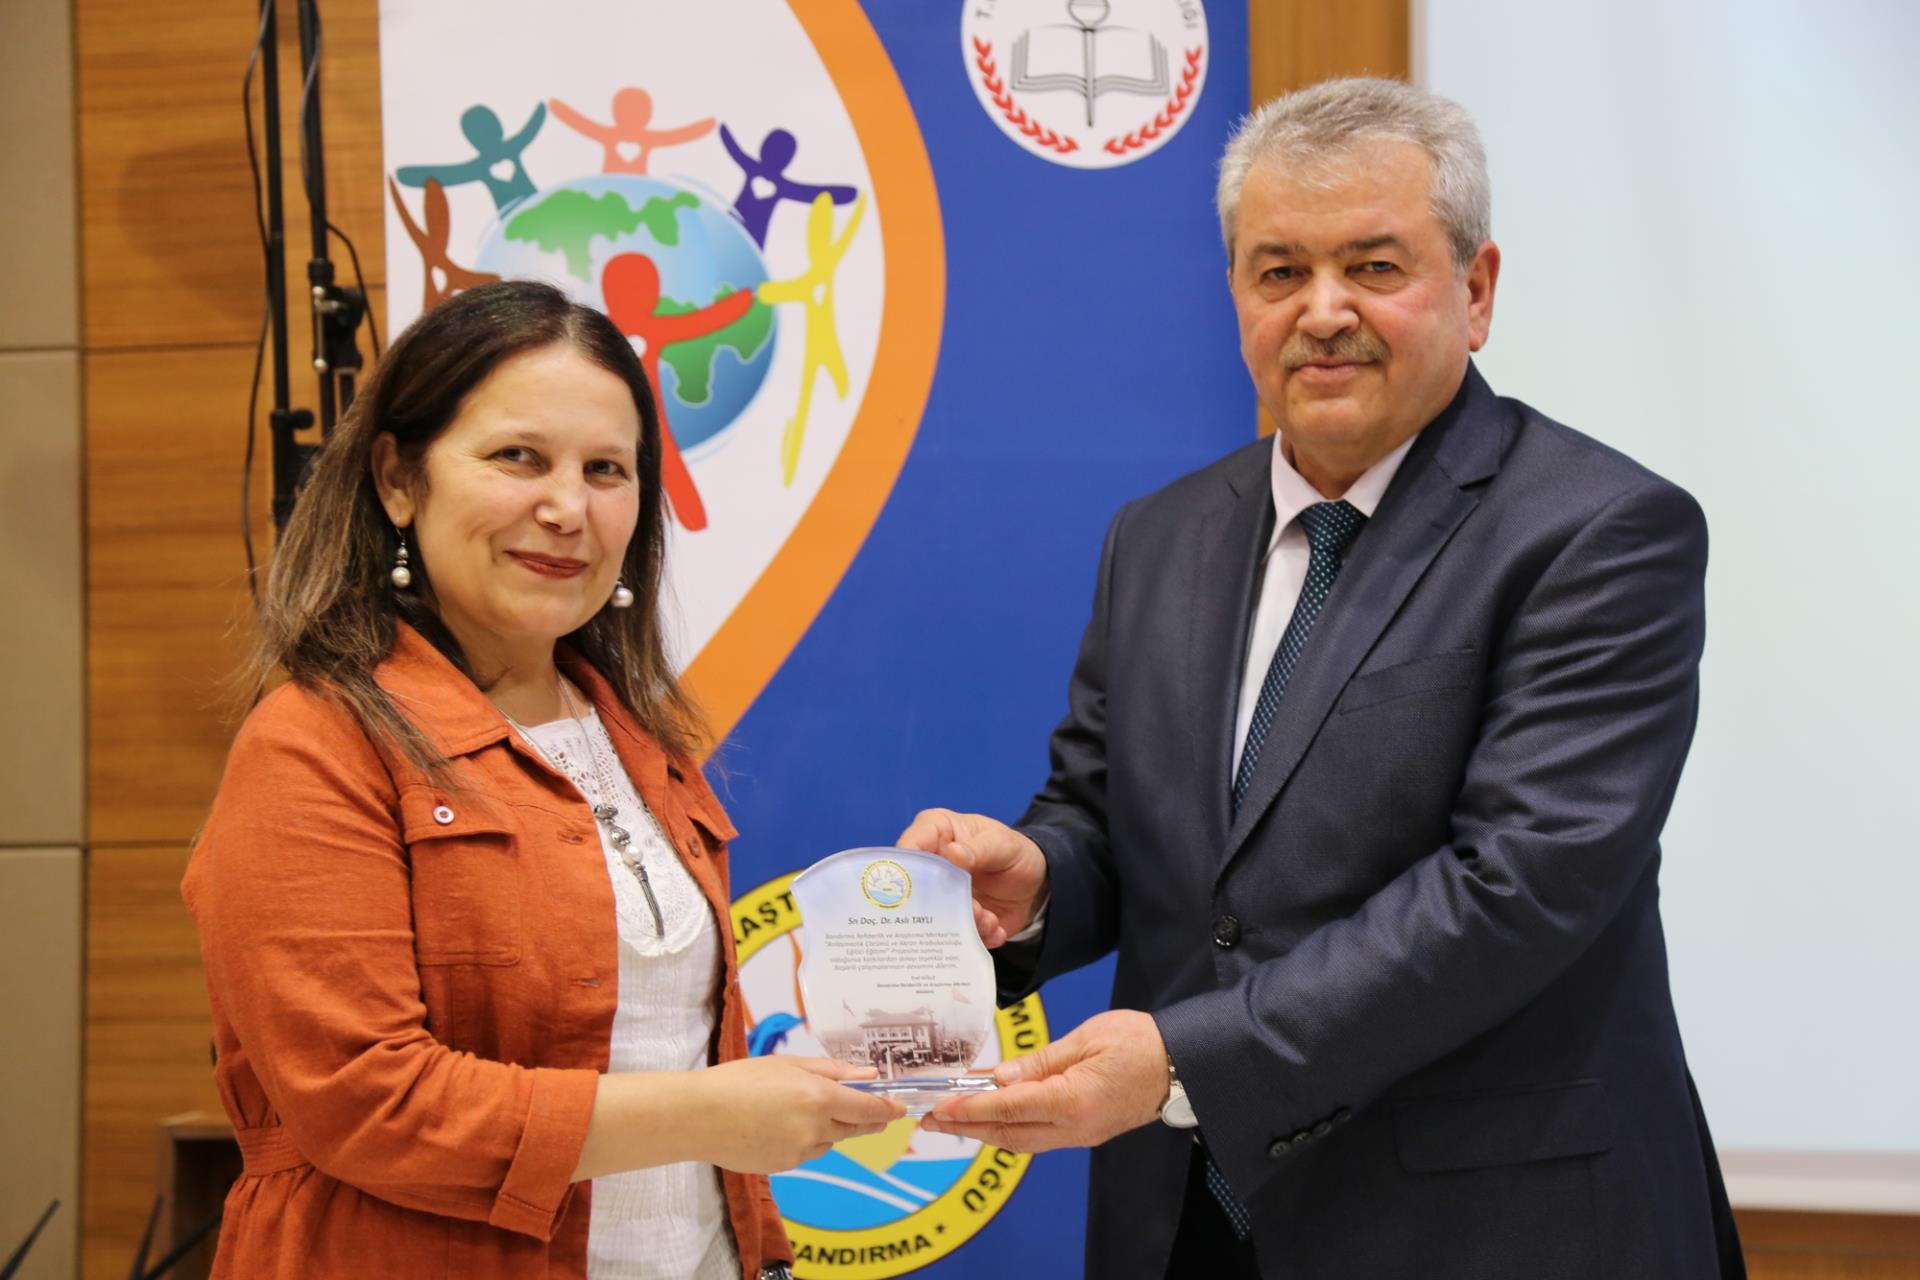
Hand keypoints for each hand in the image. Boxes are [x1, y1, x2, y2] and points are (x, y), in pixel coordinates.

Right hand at [690, 1057, 903, 1173]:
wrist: (698, 1117)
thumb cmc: (738, 1082)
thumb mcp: (787, 1065)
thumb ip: (832, 1070)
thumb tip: (868, 1073)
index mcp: (818, 1098)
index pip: (868, 1108)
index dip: (887, 1108)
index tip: (899, 1107)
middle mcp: (814, 1129)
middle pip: (855, 1128)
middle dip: (867, 1119)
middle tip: (873, 1111)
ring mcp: (799, 1152)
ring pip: (830, 1141)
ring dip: (832, 1128)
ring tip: (806, 1109)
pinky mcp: (784, 1166)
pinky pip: (808, 1152)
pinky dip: (807, 1139)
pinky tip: (783, 1125)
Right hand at [898, 808, 1049, 946]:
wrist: (1037, 883)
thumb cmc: (1015, 851)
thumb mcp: (1003, 844)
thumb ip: (978, 849)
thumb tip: (952, 853)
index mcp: (937, 833)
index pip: (910, 845)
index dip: (906, 866)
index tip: (920, 886)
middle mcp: (933, 866)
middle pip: (916, 889)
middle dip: (940, 904)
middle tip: (971, 908)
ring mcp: (942, 896)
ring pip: (937, 917)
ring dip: (963, 923)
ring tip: (988, 919)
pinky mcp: (956, 921)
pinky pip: (957, 935)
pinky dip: (977, 935)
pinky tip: (995, 928)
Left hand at [918, 1010, 1167, 1151]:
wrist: (1181, 1064)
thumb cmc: (1138, 1041)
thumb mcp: (1085, 1038)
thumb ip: (1040, 1062)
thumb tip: (999, 1079)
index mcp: (1073, 1099)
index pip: (1009, 1107)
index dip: (971, 1107)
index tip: (940, 1104)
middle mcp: (1074, 1126)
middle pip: (1008, 1133)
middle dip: (966, 1127)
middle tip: (930, 1118)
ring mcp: (1080, 1134)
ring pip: (1021, 1141)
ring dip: (983, 1131)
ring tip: (952, 1119)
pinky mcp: (1085, 1132)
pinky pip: (1037, 1137)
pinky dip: (1008, 1129)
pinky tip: (991, 1116)